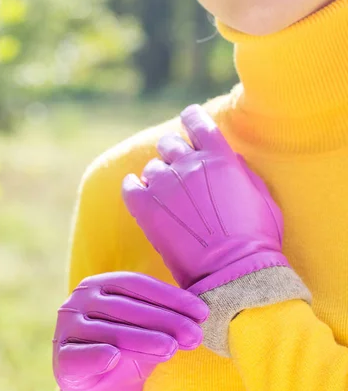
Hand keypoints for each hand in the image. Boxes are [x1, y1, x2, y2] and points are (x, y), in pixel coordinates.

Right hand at [53, 272, 207, 390]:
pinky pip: (80, 356)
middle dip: (165, 321)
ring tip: (171, 348)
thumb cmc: (129, 354)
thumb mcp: (152, 335)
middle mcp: (78, 300)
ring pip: (110, 331)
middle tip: (194, 334)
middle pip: (127, 307)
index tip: (202, 313)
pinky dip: (97, 356)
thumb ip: (167, 324)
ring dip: (143, 339)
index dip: (171, 298)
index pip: (137, 285)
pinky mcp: (61, 360)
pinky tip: (114, 358)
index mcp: (100, 285)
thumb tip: (196, 323)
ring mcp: (66, 329)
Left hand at [122, 104, 288, 295]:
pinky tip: (139, 195)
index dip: (191, 118)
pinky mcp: (146, 208)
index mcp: (220, 158)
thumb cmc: (256, 241)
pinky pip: (129, 187)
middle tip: (178, 174)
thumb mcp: (262, 198)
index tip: (187, 119)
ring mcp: (166, 185)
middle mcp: (190, 164)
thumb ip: (242, 173)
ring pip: (151, 168)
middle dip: (173, 155)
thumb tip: (231, 160)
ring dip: (157, 178)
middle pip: (169, 144)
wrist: (233, 272)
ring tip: (165, 197)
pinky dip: (133, 188)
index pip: (198, 123)